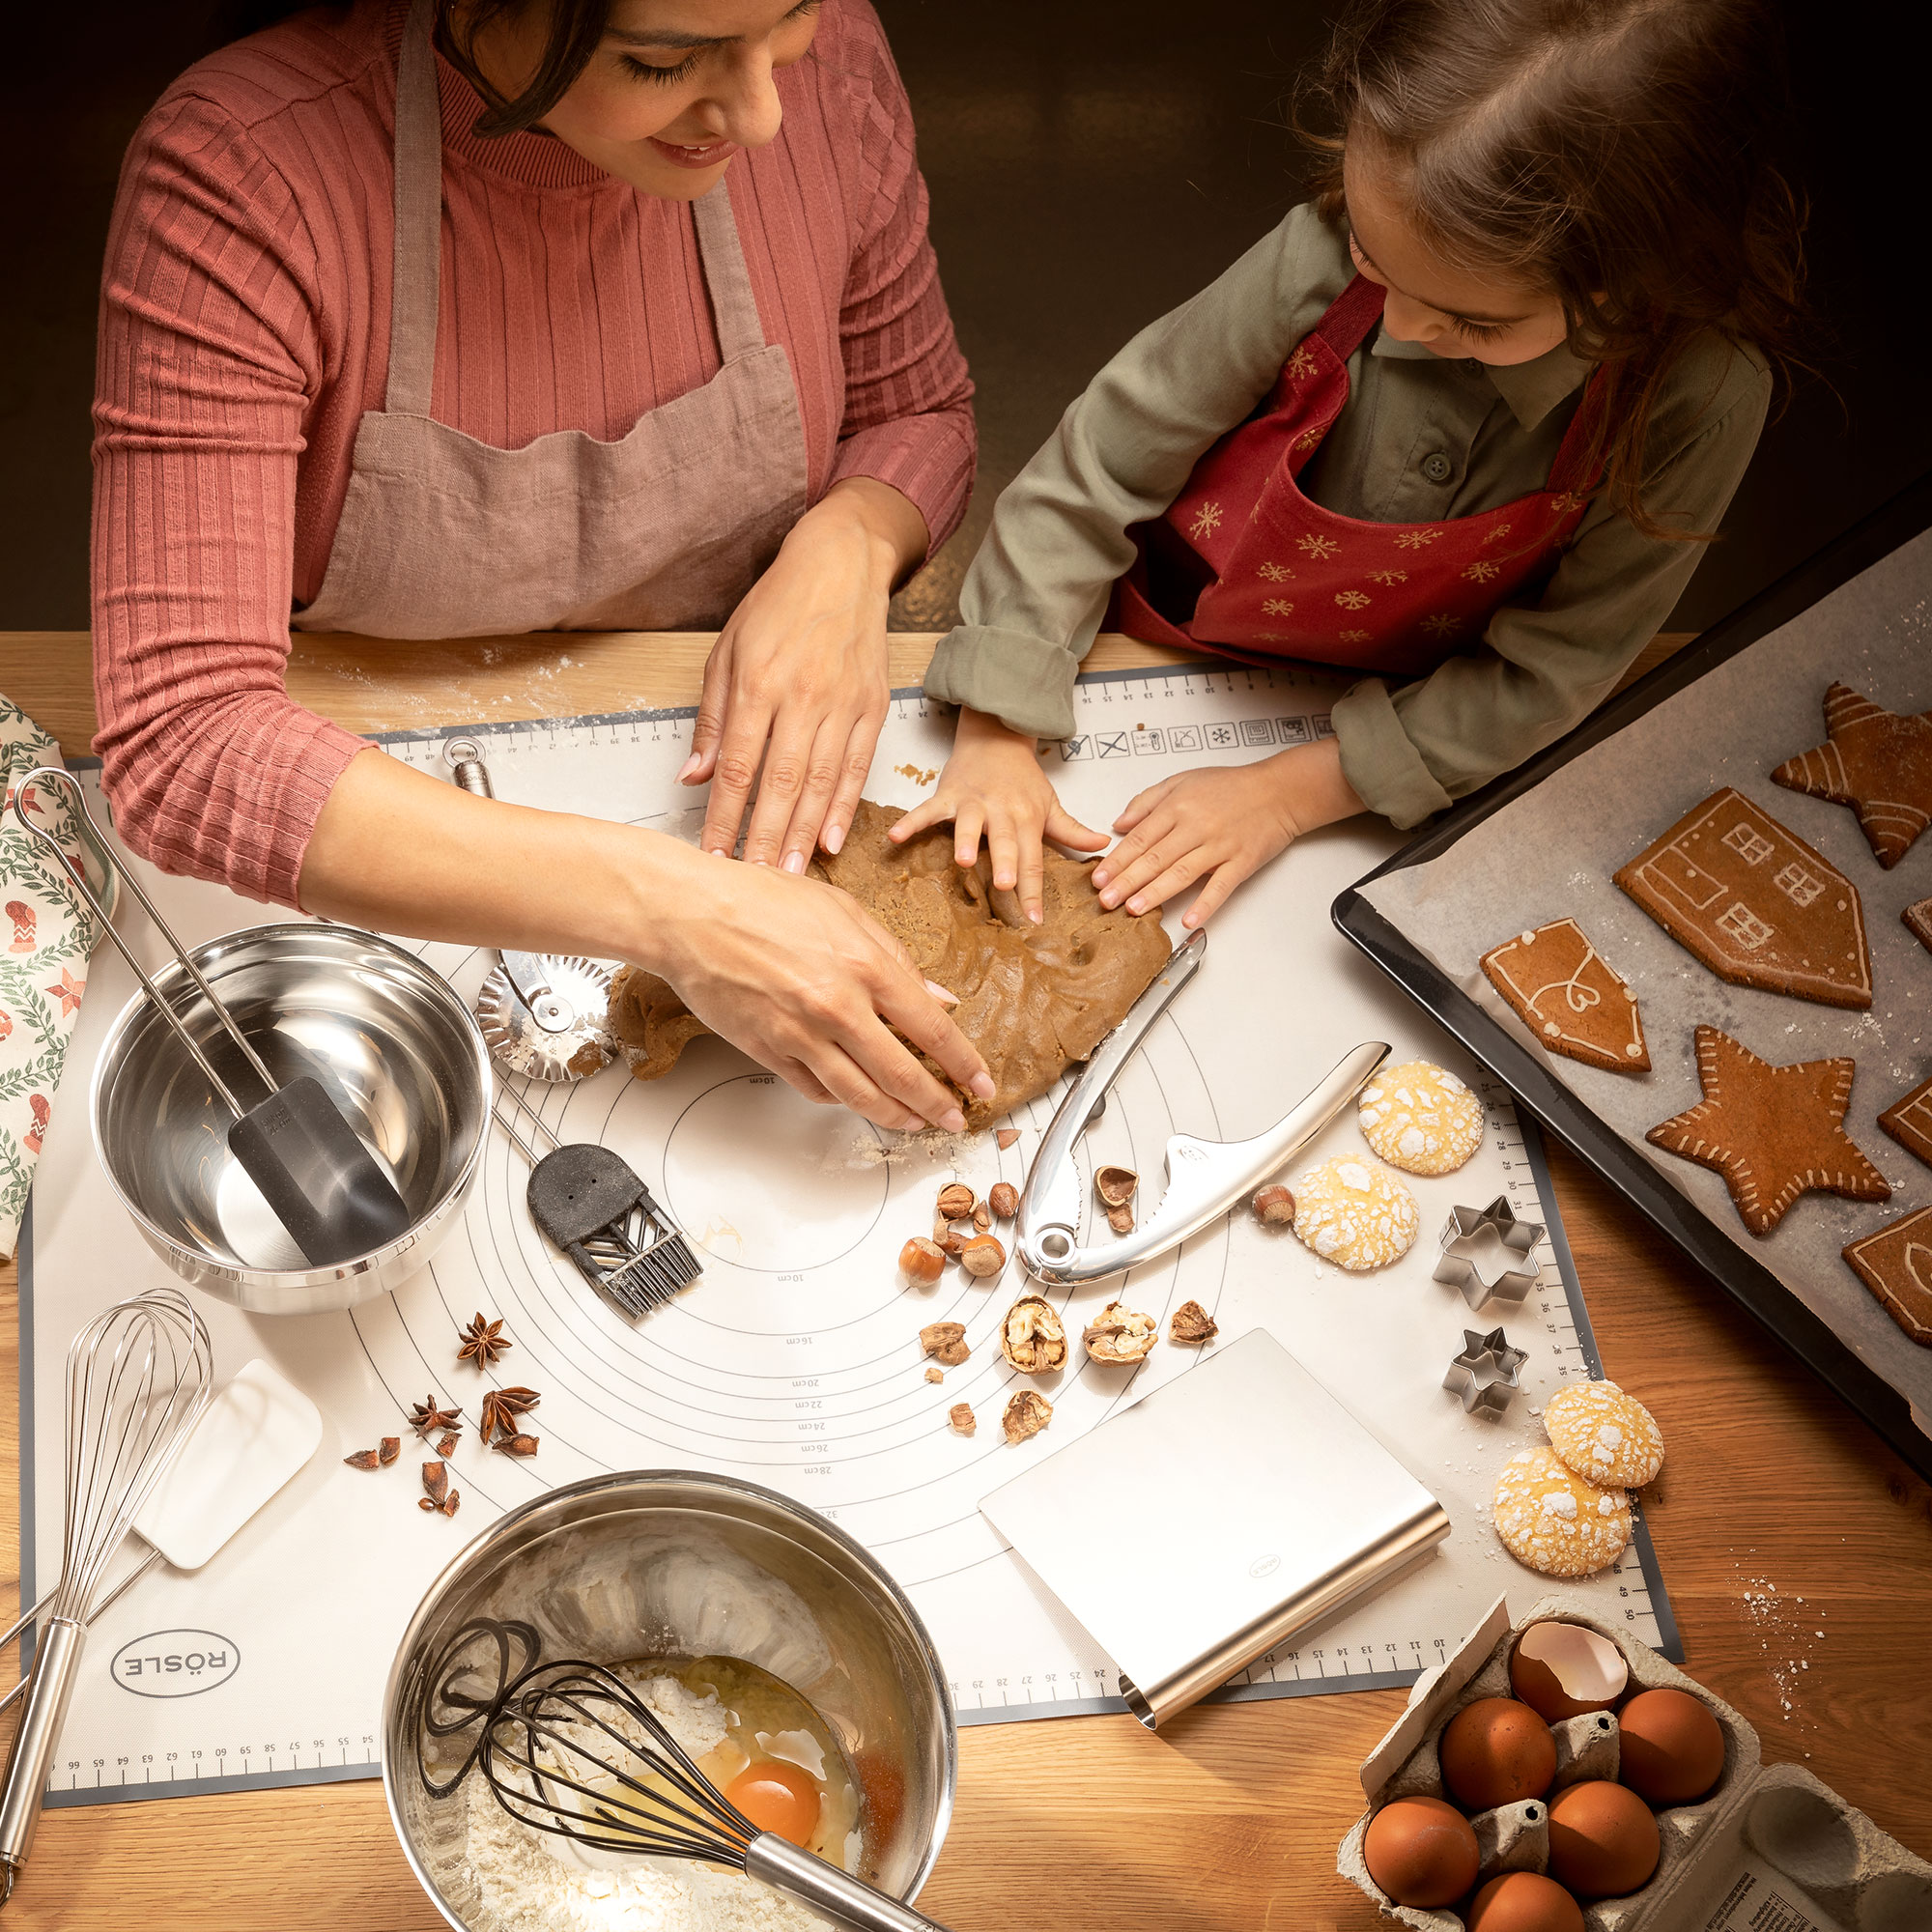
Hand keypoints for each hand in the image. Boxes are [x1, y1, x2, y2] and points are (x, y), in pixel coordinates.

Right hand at [659, 848, 995, 1132]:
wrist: (692, 914)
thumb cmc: (763, 900)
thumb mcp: (846, 911)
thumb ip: (896, 958)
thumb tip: (939, 998)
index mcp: (865, 966)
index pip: (932, 1030)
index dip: (963, 1064)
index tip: (981, 1083)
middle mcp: (837, 1007)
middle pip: (903, 1075)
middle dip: (937, 1104)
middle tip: (956, 1118)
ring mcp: (801, 1035)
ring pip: (861, 1095)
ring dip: (895, 1115)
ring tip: (916, 1122)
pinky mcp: (769, 1052)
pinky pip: (815, 1089)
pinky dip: (843, 1099)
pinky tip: (858, 1099)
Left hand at [681, 479, 928, 871]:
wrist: (841, 565)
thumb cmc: (779, 605)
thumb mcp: (727, 652)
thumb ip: (713, 718)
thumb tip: (696, 776)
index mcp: (759, 683)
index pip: (738, 766)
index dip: (724, 817)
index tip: (713, 855)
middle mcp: (803, 697)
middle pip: (781, 784)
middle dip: (765, 840)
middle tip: (754, 884)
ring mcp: (843, 704)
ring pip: (821, 783)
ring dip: (803, 835)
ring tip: (789, 876)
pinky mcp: (873, 707)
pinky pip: (857, 768)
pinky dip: (844, 808)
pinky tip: (830, 841)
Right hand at [888, 708, 1104, 921]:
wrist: (996, 737)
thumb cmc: (1022, 777)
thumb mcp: (1049, 803)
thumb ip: (1071, 829)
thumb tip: (1102, 846)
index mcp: (1027, 817)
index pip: (1033, 859)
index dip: (1034, 890)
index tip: (1035, 919)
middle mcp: (1001, 810)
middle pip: (1004, 841)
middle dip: (1005, 862)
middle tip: (1006, 886)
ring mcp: (972, 802)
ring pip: (968, 823)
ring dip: (966, 840)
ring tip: (963, 860)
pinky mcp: (947, 794)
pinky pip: (926, 810)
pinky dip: (910, 822)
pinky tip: (895, 837)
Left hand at [1093, 739, 1364, 926]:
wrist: (1279, 790)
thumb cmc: (1231, 786)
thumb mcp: (1183, 781)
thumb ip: (1147, 802)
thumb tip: (1119, 824)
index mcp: (1178, 807)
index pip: (1140, 838)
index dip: (1117, 861)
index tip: (1098, 878)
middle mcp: (1196, 827)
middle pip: (1155, 858)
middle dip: (1127, 881)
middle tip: (1106, 901)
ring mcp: (1219, 846)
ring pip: (1182, 873)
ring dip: (1156, 893)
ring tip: (1133, 909)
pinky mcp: (1241, 862)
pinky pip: (1221, 886)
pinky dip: (1206, 904)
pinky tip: (1189, 919)